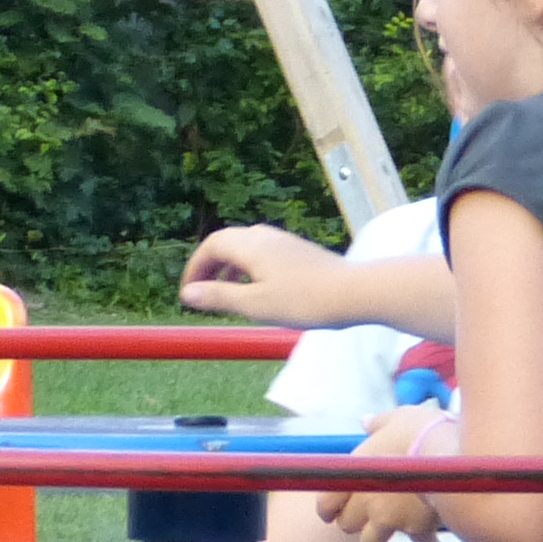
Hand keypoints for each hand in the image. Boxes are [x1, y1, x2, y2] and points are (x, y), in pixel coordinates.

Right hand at [180, 224, 349, 326]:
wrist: (354, 292)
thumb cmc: (305, 300)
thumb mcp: (256, 304)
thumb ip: (219, 297)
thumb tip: (187, 293)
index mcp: (250, 245)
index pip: (211, 245)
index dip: (195, 267)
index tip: (188, 291)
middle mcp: (265, 236)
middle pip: (226, 243)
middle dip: (209, 267)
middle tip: (202, 293)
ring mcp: (283, 242)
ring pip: (245, 249)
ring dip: (229, 269)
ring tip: (226, 296)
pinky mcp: (297, 252)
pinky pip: (263, 254)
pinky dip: (249, 270)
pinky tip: (258, 292)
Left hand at [308, 405, 448, 541]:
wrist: (453, 451)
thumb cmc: (421, 429)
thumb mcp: (397, 418)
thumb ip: (378, 424)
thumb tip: (366, 421)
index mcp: (355, 472)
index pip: (326, 503)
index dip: (328, 509)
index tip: (332, 513)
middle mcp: (366, 499)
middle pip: (348, 525)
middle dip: (356, 523)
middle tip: (366, 518)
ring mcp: (390, 518)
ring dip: (379, 541)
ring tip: (388, 537)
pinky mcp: (418, 528)